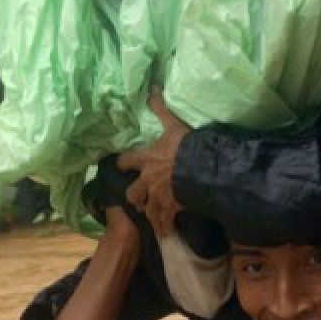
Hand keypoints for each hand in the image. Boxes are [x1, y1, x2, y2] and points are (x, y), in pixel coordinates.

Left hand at [117, 88, 188, 236]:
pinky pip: (165, 220)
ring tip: (151, 216)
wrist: (200, 167)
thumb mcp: (172, 124)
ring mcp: (159, 196)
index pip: (127, 161)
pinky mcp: (172, 208)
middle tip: (136, 198)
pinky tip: (167, 231)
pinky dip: (165, 226)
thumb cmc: (185, 146)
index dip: (122, 163)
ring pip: (148, 209)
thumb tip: (152, 88)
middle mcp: (148, 181)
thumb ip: (161, 109)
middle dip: (134, 196)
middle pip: (133, 192)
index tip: (120, 165)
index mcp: (146, 160)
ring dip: (148, 211)